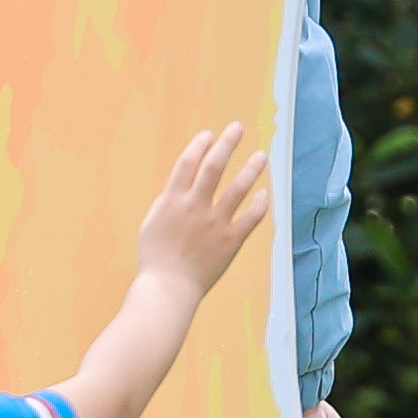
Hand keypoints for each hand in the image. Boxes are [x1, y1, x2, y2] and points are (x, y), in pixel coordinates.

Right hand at [132, 125, 271, 296]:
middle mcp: (195, 207)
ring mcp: (214, 223)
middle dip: (227, 144)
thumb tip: (181, 188)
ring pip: (238, 189)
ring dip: (251, 169)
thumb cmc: (155, 259)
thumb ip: (167, 203)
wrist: (167, 289)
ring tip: (261, 156)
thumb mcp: (152, 224)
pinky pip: (250, 218)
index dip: (200, 145)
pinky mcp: (230, 241)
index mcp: (172, 201)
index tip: (210, 135)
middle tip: (238, 128)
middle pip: (214, 167)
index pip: (188, 163)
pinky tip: (265, 194)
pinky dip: (260, 205)